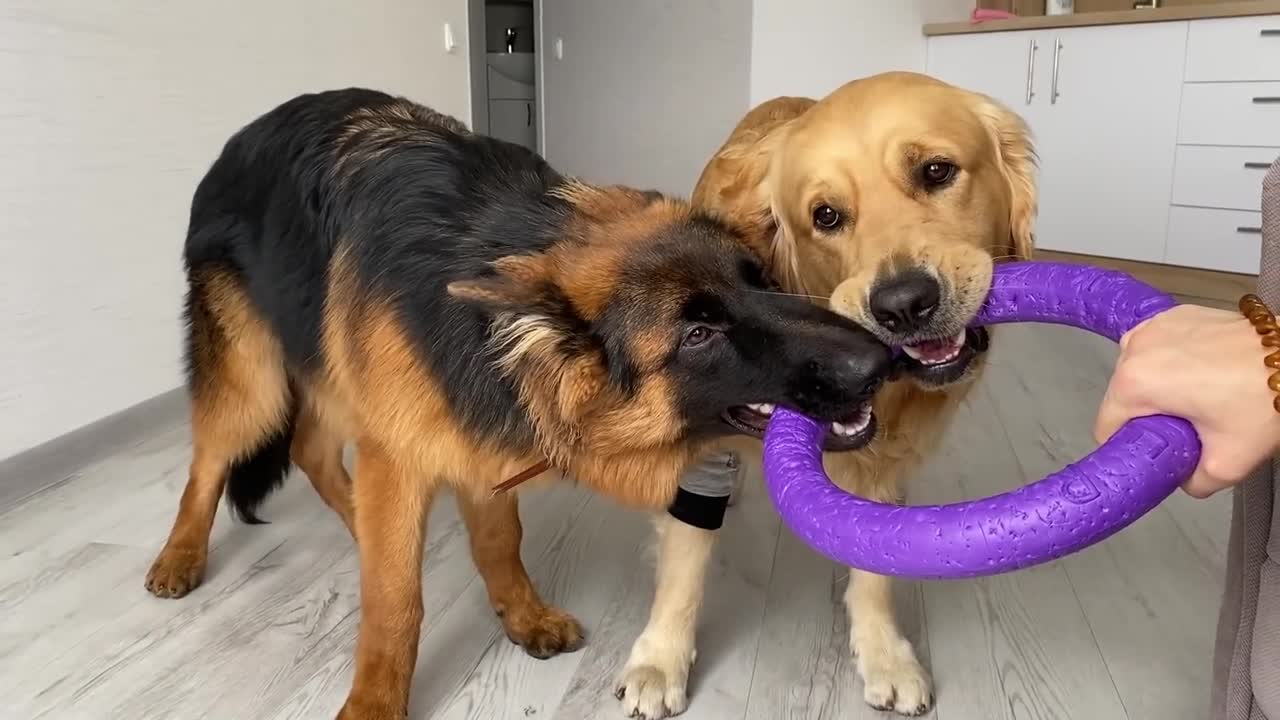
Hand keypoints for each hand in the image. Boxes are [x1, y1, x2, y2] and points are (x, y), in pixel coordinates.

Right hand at [1093, 303, 1279, 497]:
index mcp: (1135, 383)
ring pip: (1136, 370)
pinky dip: (1170, 360)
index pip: (1106, 427)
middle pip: (1120, 397)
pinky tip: (1200, 371)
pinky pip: (1156, 346)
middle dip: (1146, 413)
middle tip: (1188, 424)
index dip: (1128, 445)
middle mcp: (1135, 348)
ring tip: (1197, 395)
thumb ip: (1190, 481)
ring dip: (1155, 385)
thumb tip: (1181, 477)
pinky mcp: (1174, 314)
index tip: (1154, 447)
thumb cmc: (1264, 398)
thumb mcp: (1225, 465)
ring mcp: (1154, 326)